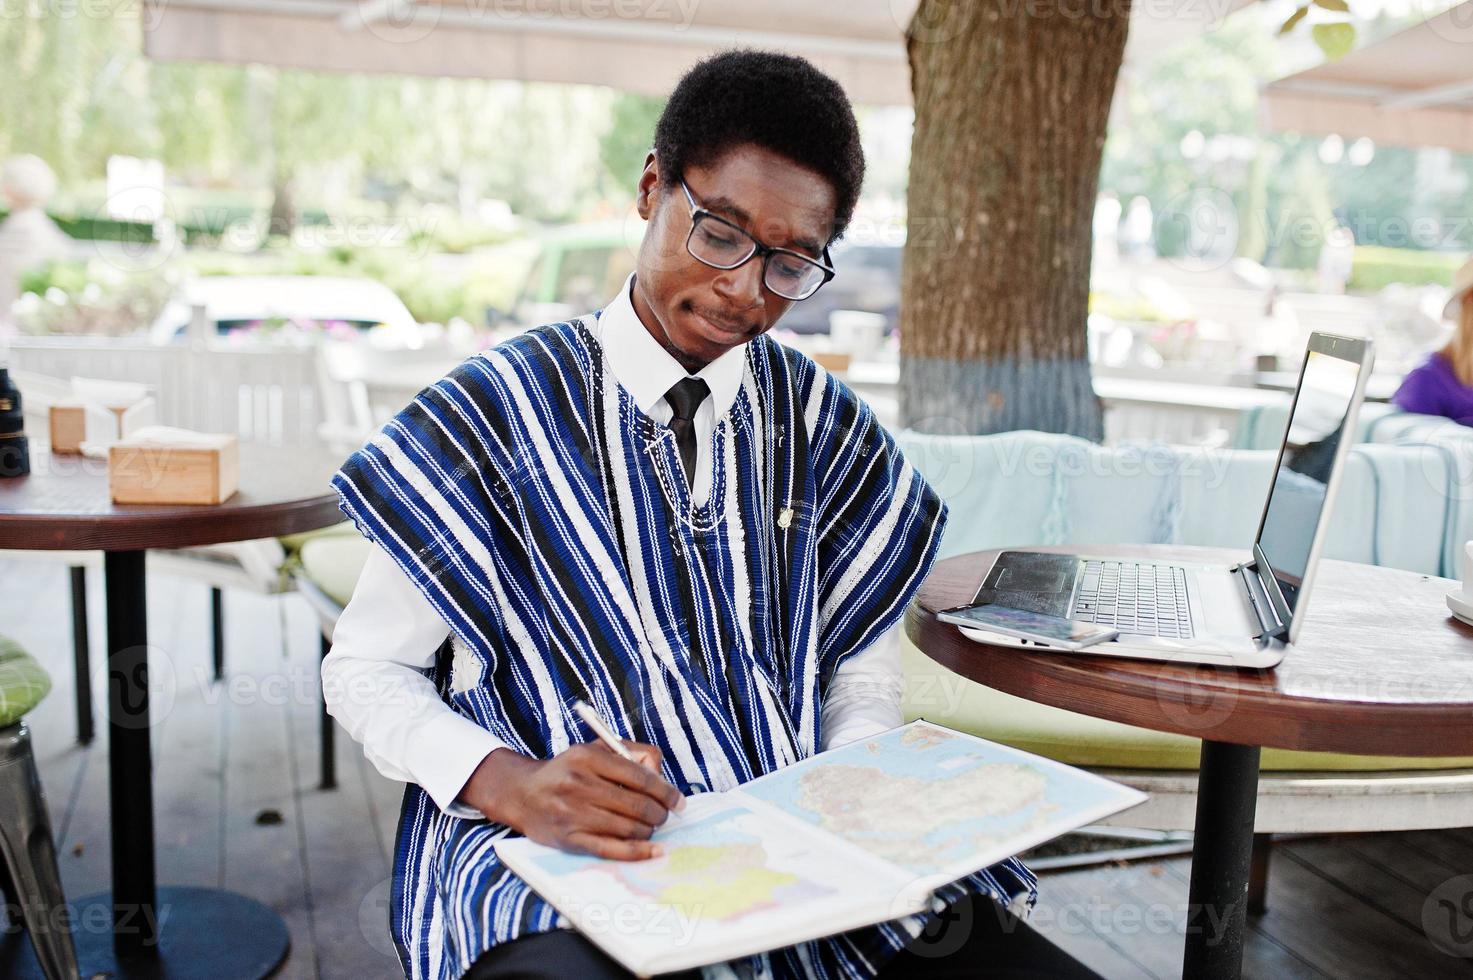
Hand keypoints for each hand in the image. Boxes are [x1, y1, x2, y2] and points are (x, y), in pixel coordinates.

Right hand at [462, 740, 684, 860]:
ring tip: (649, 827)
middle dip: (659, 813)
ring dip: (648, 830)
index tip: (678, 802)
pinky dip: (637, 852)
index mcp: (588, 757)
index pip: (640, 777)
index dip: (666, 792)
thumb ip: (631, 754)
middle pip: (637, 805)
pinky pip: (611, 849)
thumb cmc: (568, 771)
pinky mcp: (569, 839)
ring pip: (628, 828)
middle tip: (663, 816)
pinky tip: (653, 850)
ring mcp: (572, 814)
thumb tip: (660, 775)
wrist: (523, 794)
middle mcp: (579, 784)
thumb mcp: (595, 749)